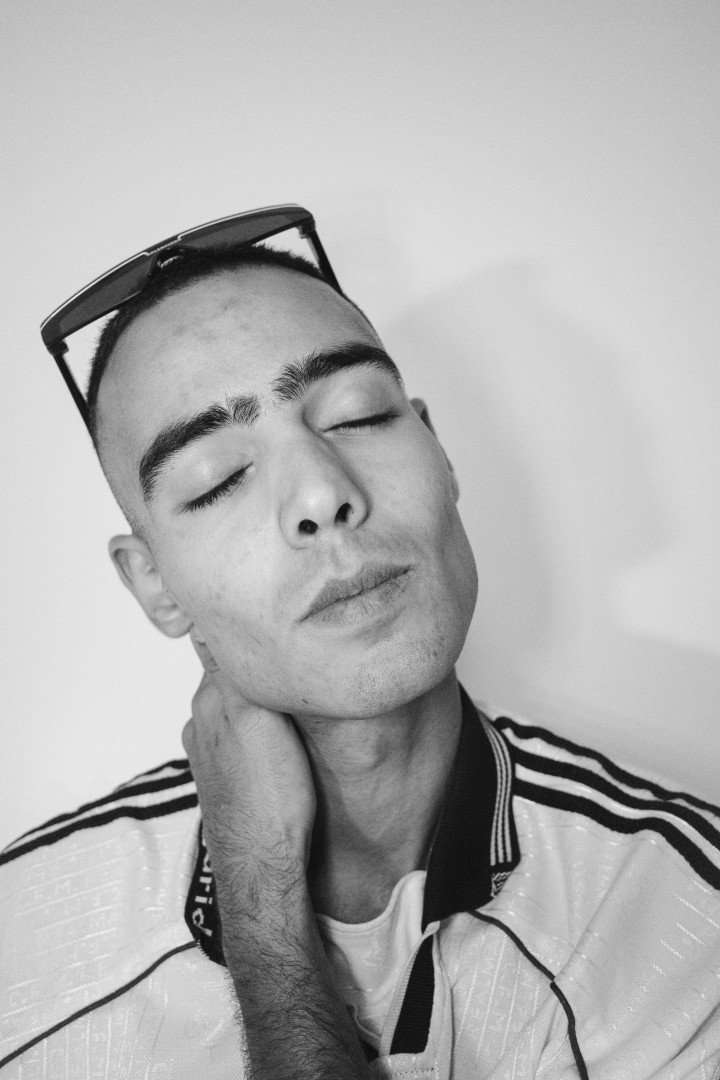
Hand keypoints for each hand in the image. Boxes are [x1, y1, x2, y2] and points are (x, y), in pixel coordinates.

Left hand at [182, 636, 316, 876]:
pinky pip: (245, 737)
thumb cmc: (267, 796)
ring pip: (238, 708)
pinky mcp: (229, 777)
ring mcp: (214, 754)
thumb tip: (211, 624)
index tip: (273, 622)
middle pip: (230, 677)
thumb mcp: (254, 716)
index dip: (247, 633)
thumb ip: (233, 669)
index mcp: (208, 703)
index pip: (219, 648)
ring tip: (293, 694)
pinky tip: (284, 736)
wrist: (264, 864)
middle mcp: (203, 726)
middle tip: (292, 654)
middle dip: (256, 666)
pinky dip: (262, 728)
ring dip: (260, 699)